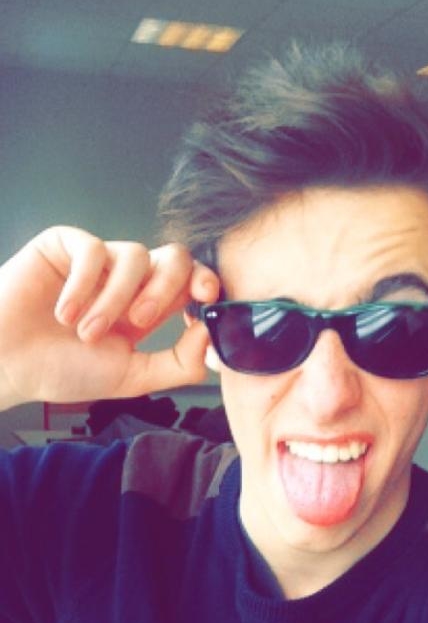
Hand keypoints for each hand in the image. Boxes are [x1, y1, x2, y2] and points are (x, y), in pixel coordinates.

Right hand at [0, 226, 219, 409]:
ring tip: (85, 331)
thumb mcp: (131, 377)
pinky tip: (63, 312)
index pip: (191, 282)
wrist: (6, 364)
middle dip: (165, 289)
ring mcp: (98, 260)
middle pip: (174, 257)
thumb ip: (177, 363)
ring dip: (113, 300)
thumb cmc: (61, 369)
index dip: (206, 283)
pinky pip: (93, 250)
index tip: (207, 300)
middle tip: (139, 320)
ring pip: (134, 256)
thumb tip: (212, 336)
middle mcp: (127, 280)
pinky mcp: (66, 245)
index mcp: (147, 307)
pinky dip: (82, 285)